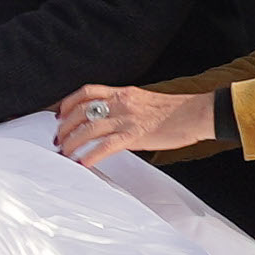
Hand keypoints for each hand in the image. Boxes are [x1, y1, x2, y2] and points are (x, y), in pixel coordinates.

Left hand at [51, 84, 217, 166]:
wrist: (196, 113)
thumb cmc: (175, 110)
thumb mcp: (144, 100)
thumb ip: (125, 107)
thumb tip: (110, 119)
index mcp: (123, 93)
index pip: (87, 92)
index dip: (68, 103)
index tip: (59, 114)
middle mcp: (121, 103)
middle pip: (81, 112)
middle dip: (65, 126)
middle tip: (58, 139)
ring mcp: (126, 119)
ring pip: (88, 129)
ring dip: (72, 142)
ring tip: (65, 152)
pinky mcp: (134, 135)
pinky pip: (105, 146)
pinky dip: (90, 155)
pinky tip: (82, 162)